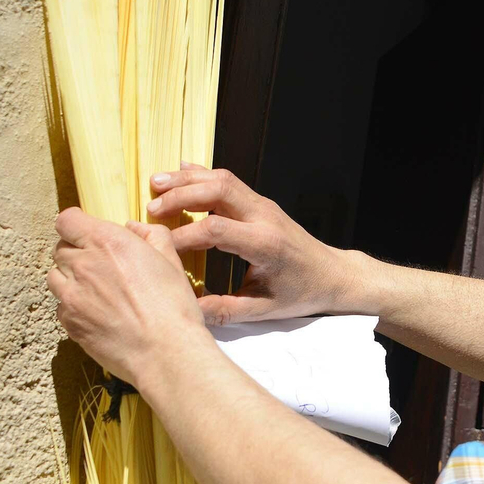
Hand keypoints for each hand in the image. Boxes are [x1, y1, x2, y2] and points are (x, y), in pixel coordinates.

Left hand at [47, 208, 207, 386]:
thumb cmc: (172, 306)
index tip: (86, 234)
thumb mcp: (171, 259)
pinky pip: (60, 306)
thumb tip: (132, 227)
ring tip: (95, 291)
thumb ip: (150, 234)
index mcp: (108, 242)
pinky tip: (97, 314)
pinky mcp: (69, 322)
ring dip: (69, 279)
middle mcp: (83, 264)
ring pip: (54, 277)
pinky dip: (73, 307)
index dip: (76, 226)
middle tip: (100, 267)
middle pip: (60, 249)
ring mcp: (71, 295)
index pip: (66, 220)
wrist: (164, 351)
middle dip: (76, 253)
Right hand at [147, 163, 355, 324]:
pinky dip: (203, 174)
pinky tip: (180, 171)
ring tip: (155, 183)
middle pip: (218, 191)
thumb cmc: (301, 292)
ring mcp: (263, 205)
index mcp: (265, 244)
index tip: (159, 248)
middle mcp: (264, 217)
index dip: (183, 236)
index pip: (216, 230)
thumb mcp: (264, 310)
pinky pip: (229, 181)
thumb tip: (188, 312)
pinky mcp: (260, 202)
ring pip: (222, 179)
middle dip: (181, 196)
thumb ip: (226, 310)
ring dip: (188, 180)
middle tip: (151, 209)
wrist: (332, 273)